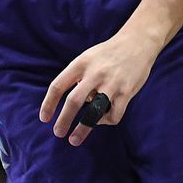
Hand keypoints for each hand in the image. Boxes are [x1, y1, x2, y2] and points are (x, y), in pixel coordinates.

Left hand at [39, 33, 156, 145]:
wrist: (138, 42)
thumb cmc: (109, 53)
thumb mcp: (88, 58)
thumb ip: (78, 77)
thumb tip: (71, 104)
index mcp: (81, 63)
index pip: (58, 85)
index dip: (48, 104)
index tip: (44, 118)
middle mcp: (95, 72)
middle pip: (74, 101)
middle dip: (63, 120)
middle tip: (58, 133)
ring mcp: (112, 83)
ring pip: (93, 112)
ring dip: (82, 128)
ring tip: (74, 139)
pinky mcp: (126, 91)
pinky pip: (113, 114)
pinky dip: (106, 121)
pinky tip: (103, 119)